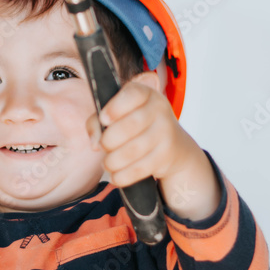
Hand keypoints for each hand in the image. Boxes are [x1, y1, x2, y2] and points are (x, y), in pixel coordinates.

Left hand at [86, 71, 188, 188]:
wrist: (175, 146)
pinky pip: (138, 169)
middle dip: (108, 140)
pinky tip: (116, 174)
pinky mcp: (166, 155)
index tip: (104, 119)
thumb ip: (97, 122)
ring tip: (108, 162)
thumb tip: (94, 144)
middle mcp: (159, 110)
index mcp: (146, 94)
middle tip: (104, 146)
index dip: (115, 107)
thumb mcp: (118, 114)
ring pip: (132, 151)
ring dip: (112, 161)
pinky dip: (122, 175)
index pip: (132, 94)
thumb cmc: (137, 125)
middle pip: (129, 126)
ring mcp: (166, 132)